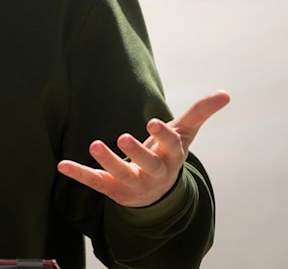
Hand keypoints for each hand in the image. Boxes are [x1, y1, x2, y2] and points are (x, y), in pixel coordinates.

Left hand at [57, 90, 229, 207]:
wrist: (156, 194)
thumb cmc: (168, 154)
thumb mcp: (184, 134)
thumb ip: (200, 112)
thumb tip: (226, 93)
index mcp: (171, 156)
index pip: (170, 145)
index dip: (161, 135)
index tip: (152, 122)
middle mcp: (153, 173)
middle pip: (147, 165)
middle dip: (136, 152)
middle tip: (122, 137)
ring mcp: (132, 183)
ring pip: (120, 174)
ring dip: (107, 161)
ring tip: (94, 144)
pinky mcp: (112, 189)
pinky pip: (95, 182)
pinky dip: (79, 173)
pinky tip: (62, 165)